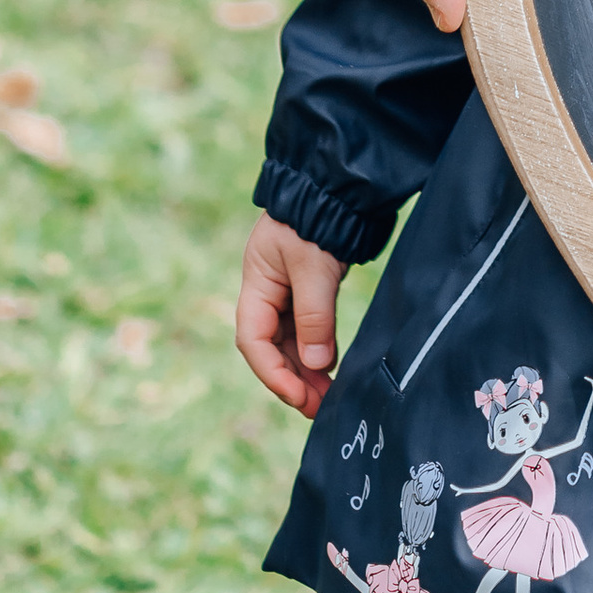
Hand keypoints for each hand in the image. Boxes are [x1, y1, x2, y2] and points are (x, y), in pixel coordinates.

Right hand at [238, 215, 347, 415]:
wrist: (338, 184)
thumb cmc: (317, 218)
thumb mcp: (313, 265)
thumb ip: (314, 315)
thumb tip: (316, 364)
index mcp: (255, 283)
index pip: (253, 339)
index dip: (273, 372)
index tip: (298, 395)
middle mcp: (267, 291)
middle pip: (272, 347)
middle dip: (293, 379)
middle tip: (319, 408)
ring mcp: (287, 291)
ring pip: (290, 342)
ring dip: (306, 371)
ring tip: (328, 398)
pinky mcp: (309, 289)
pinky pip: (308, 329)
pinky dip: (317, 350)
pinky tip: (331, 368)